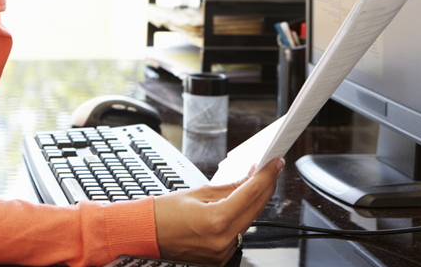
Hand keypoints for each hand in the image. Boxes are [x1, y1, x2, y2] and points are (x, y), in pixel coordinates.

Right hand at [153, 158, 283, 265]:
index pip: (250, 193)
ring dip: (254, 203)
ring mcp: (223, 252)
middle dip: (265, 188)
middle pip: (256, 209)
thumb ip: (228, 187)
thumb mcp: (197, 193)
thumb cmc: (164, 214)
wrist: (146, 235)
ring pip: (249, 222)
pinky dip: (241, 218)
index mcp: (216, 220)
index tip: (274, 164)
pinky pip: (238, 234)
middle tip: (271, 170)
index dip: (266, 176)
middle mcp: (222, 240)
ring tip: (256, 185)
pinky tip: (241, 205)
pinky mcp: (221, 258)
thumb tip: (249, 178)